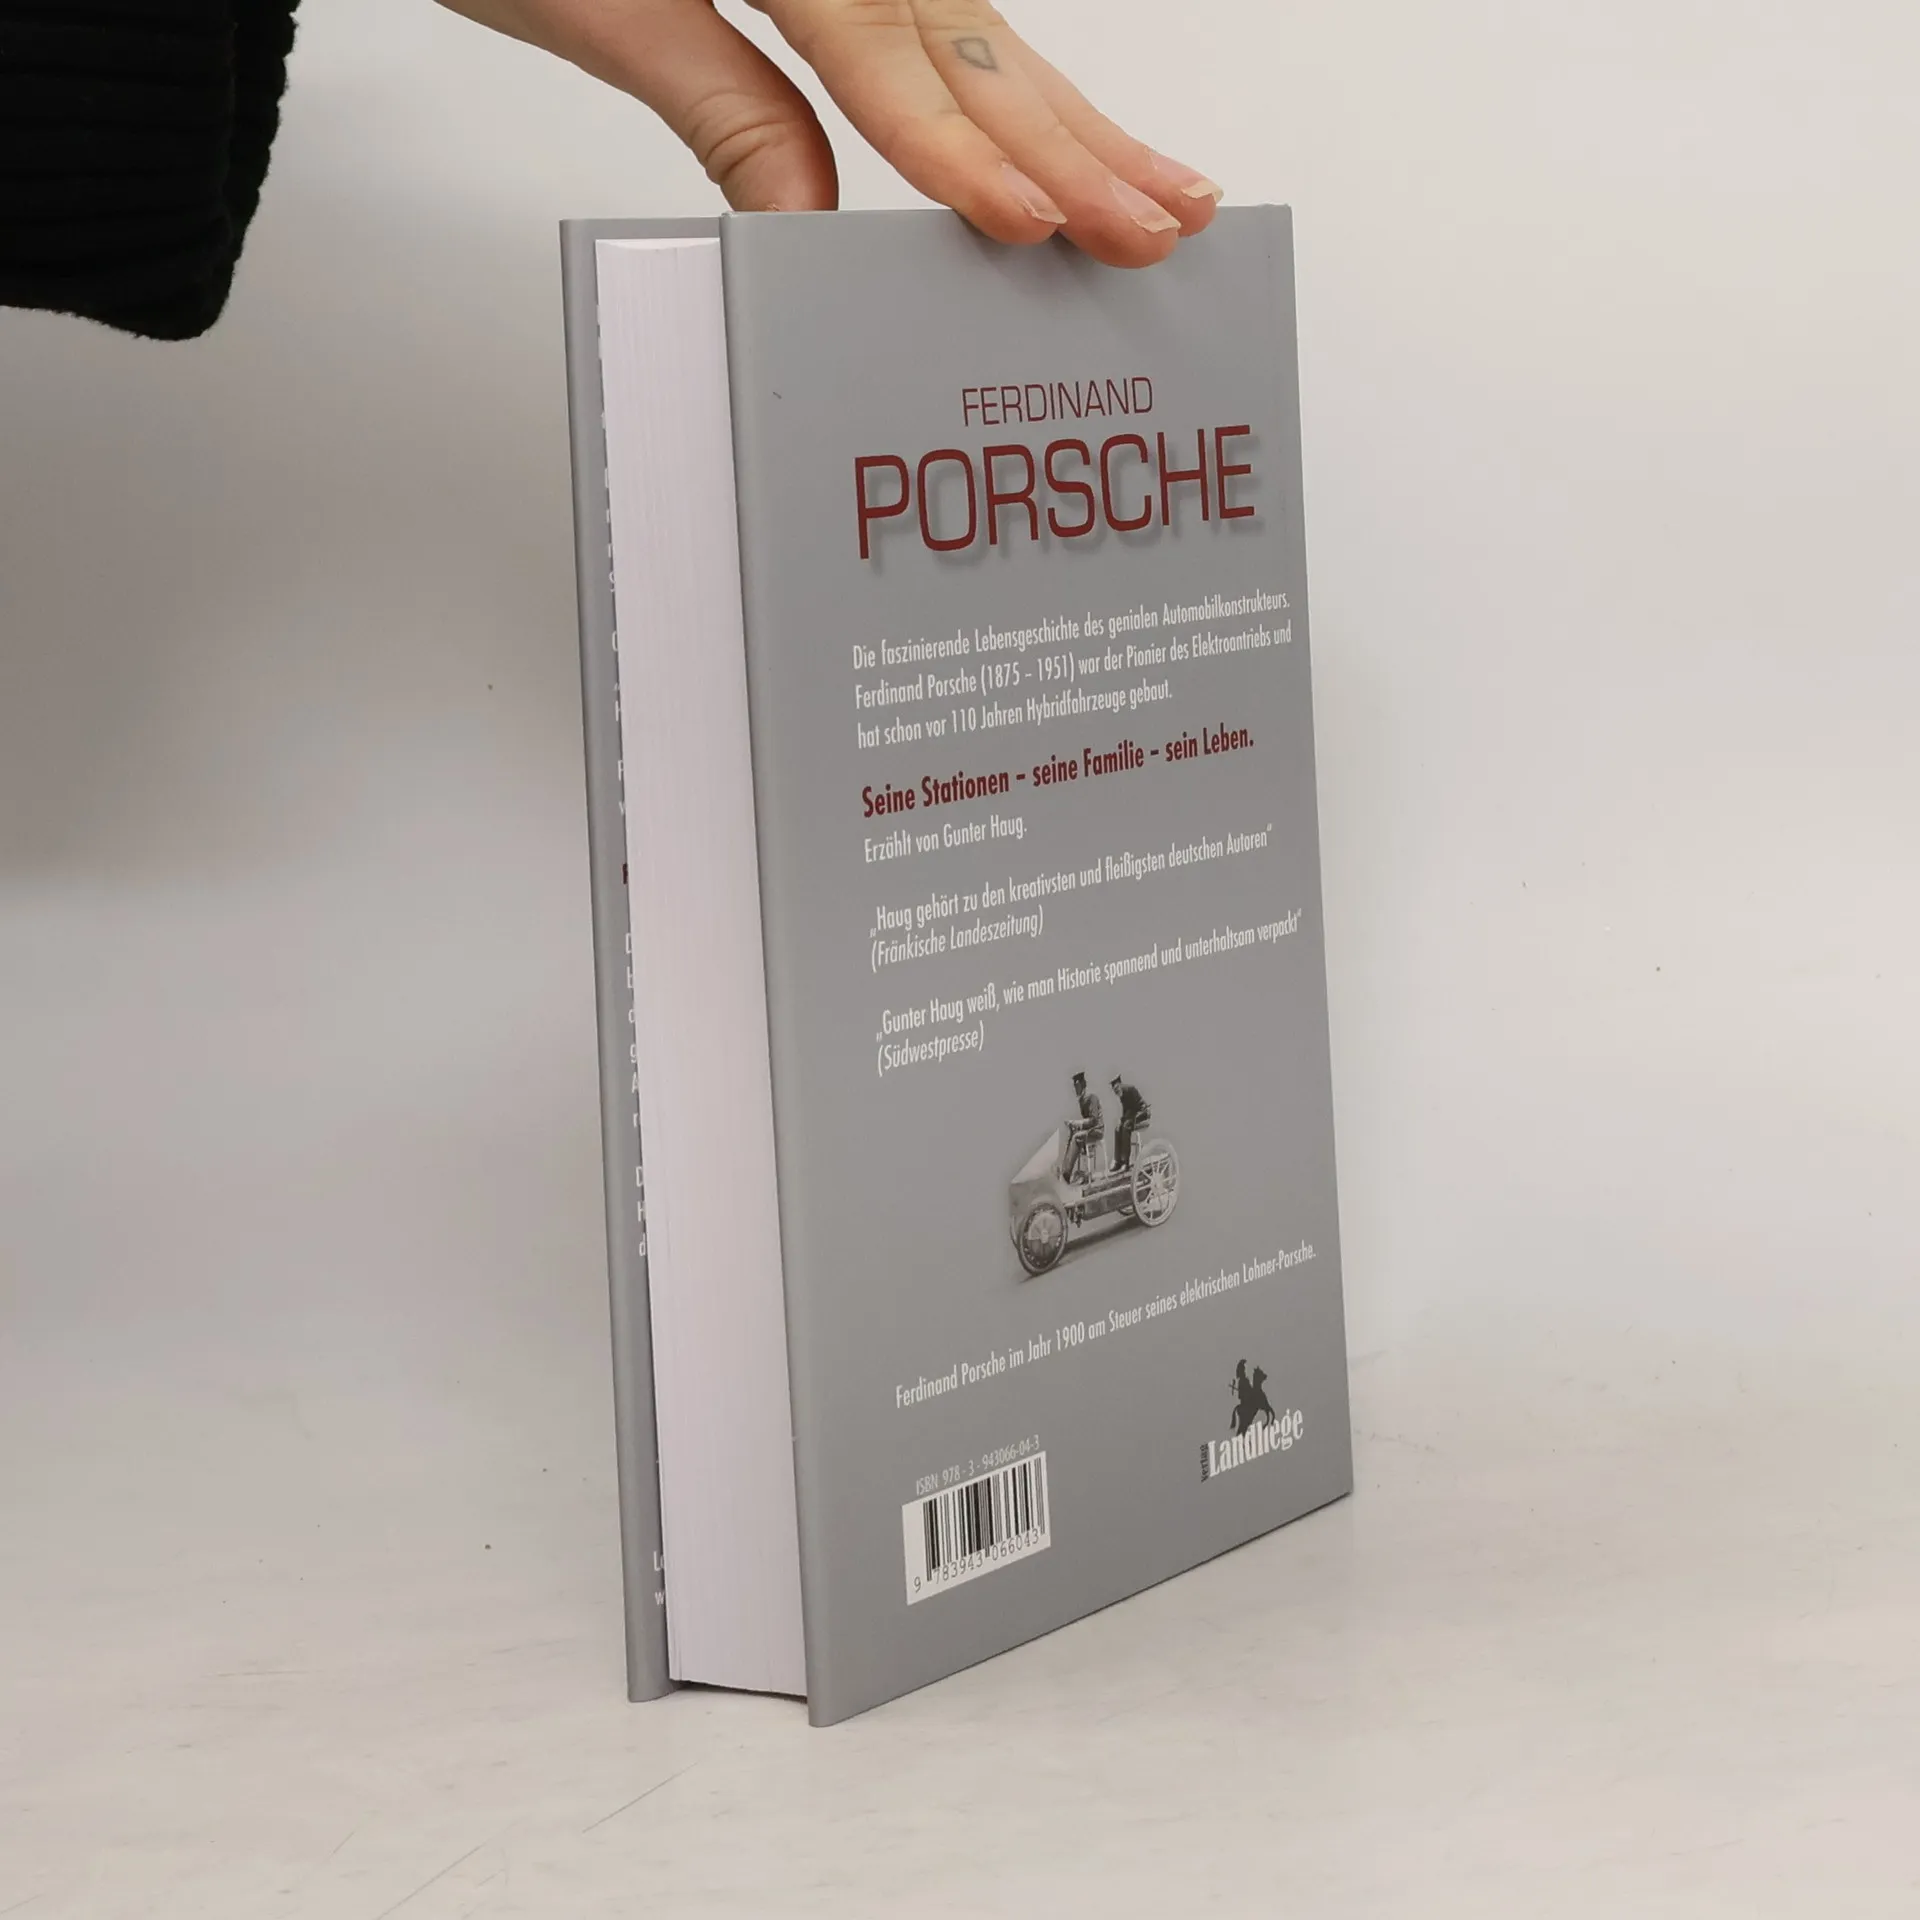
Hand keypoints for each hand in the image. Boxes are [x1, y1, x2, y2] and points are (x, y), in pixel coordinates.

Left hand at [436, 0, 1220, 266]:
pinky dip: (1012, 83)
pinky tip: (1070, 124)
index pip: (881, 50)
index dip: (960, 143)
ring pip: (980, 25)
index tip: (1033, 223)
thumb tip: (808, 219)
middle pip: (967, 34)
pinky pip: (946, 17)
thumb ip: (716, 98)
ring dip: (1077, 117)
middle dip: (1069, 141)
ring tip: (1168, 189)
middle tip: (1156, 229)